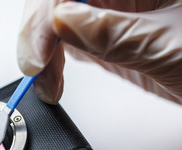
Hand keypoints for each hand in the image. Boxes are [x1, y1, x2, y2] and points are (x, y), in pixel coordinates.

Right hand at [18, 0, 181, 103]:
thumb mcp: (169, 46)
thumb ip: (112, 33)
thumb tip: (61, 22)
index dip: (46, 12)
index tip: (41, 52)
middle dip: (40, 32)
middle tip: (37, 69)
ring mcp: (114, 13)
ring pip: (57, 20)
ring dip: (44, 50)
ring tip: (46, 82)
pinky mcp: (108, 38)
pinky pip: (68, 40)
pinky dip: (54, 59)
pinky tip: (52, 74)